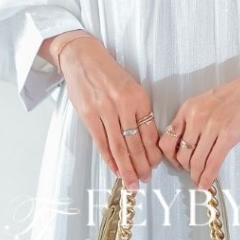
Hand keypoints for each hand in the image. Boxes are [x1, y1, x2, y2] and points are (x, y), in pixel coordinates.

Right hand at [50, 32, 162, 190]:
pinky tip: (115, 169)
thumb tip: (146, 139)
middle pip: (135, 143)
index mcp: (138, 97)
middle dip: (142, 165)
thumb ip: (138, 110)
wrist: (83, 57)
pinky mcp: (89, 116)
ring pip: (119, 147)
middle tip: (146, 179)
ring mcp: (105, 111)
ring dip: (127, 168)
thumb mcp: (130, 86)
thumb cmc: (108, 72)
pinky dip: (109, 159)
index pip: (149, 131)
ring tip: (133, 182)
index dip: (153, 152)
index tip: (156, 164)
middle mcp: (123, 104)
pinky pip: (102, 143)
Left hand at [159, 55, 239, 190]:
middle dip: (184, 168)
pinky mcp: (229, 135)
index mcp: (188, 107)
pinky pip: (213, 162)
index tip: (176, 163)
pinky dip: (208, 177)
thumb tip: (187, 143)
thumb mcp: (207, 102)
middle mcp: (196, 116)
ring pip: (195, 161)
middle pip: (180, 154)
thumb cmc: (237, 93)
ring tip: (199, 179)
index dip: (169, 157)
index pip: (166, 139)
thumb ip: (194, 119)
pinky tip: (207, 183)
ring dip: (196, 175)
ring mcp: (212, 126)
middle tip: (191, 172)